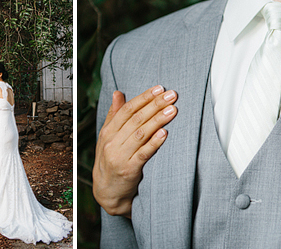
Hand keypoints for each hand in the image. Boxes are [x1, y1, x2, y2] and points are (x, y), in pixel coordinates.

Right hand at [93, 85, 176, 216]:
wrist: (107, 192)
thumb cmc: (111, 160)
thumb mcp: (108, 138)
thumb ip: (115, 115)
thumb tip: (118, 93)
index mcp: (108, 132)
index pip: (127, 110)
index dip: (144, 98)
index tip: (159, 88)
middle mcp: (111, 142)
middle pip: (136, 119)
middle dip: (155, 105)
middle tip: (172, 95)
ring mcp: (119, 157)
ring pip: (141, 134)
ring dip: (158, 120)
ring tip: (173, 110)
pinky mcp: (129, 170)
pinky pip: (143, 154)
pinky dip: (154, 143)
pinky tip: (164, 133)